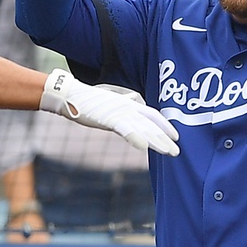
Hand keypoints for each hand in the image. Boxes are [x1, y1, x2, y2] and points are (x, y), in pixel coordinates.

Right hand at [40, 70, 178, 155]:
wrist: (70, 94)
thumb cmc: (86, 100)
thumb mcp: (109, 102)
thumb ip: (122, 104)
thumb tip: (130, 102)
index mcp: (128, 104)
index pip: (152, 114)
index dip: (165, 125)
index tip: (176, 136)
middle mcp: (128, 108)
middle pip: (151, 124)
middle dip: (165, 138)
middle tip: (177, 152)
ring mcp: (119, 113)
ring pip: (143, 128)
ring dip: (157, 141)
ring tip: (168, 152)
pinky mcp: (109, 118)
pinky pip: (125, 129)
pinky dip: (135, 138)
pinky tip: (143, 147)